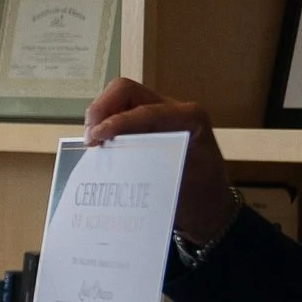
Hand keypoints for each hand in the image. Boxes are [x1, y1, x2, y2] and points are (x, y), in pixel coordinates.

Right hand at [85, 78, 234, 244]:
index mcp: (188, 118)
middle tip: (90, 139)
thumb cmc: (200, 198)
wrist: (211, 209)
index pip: (144, 110)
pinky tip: (99, 148)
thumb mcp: (181, 184)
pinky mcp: (146, 126)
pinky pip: (119, 116)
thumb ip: (152, 167)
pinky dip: (104, 127)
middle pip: (126, 91)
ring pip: (119, 100)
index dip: (116, 121)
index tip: (96, 139)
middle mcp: (172, 110)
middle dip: (101, 109)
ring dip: (100, 118)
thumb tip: (116, 157)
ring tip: (92, 144)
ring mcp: (158, 116)